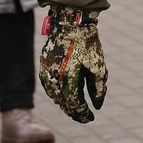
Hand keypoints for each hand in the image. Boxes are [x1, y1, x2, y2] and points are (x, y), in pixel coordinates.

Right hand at [39, 5, 107, 121]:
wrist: (70, 24)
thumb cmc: (87, 44)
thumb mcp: (98, 66)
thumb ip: (98, 88)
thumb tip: (97, 105)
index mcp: (69, 80)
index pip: (75, 105)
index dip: (83, 114)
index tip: (91, 118)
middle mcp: (55, 79)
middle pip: (64, 104)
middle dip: (75, 112)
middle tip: (84, 116)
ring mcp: (46, 74)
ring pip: (55, 97)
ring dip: (65, 104)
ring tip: (76, 107)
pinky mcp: (43, 67)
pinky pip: (49, 87)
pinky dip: (57, 94)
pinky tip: (65, 95)